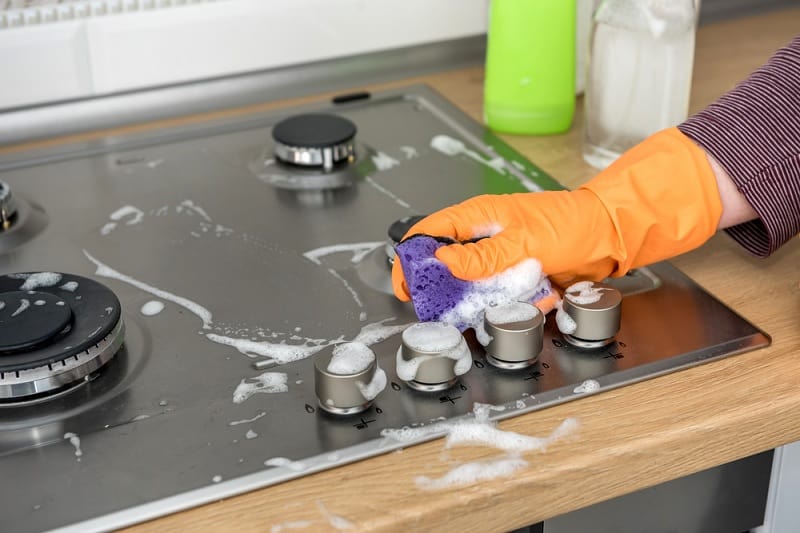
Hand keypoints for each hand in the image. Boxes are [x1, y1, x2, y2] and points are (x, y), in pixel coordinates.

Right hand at [392, 127, 722, 300]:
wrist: (609, 238)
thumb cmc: (569, 226)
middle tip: (436, 308)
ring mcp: (498, 258)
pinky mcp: (514, 276)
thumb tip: (442, 262)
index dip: (411, 257)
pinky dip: (503, 304)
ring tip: (477, 312)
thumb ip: (482, 256)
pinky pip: (497, 295)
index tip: (405, 283)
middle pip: (444, 263)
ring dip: (473, 300)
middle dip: (439, 287)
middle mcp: (483, 237)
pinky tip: (517, 306)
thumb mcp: (523, 242)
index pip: (429, 232)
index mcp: (478, 217)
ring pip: (469, 285)